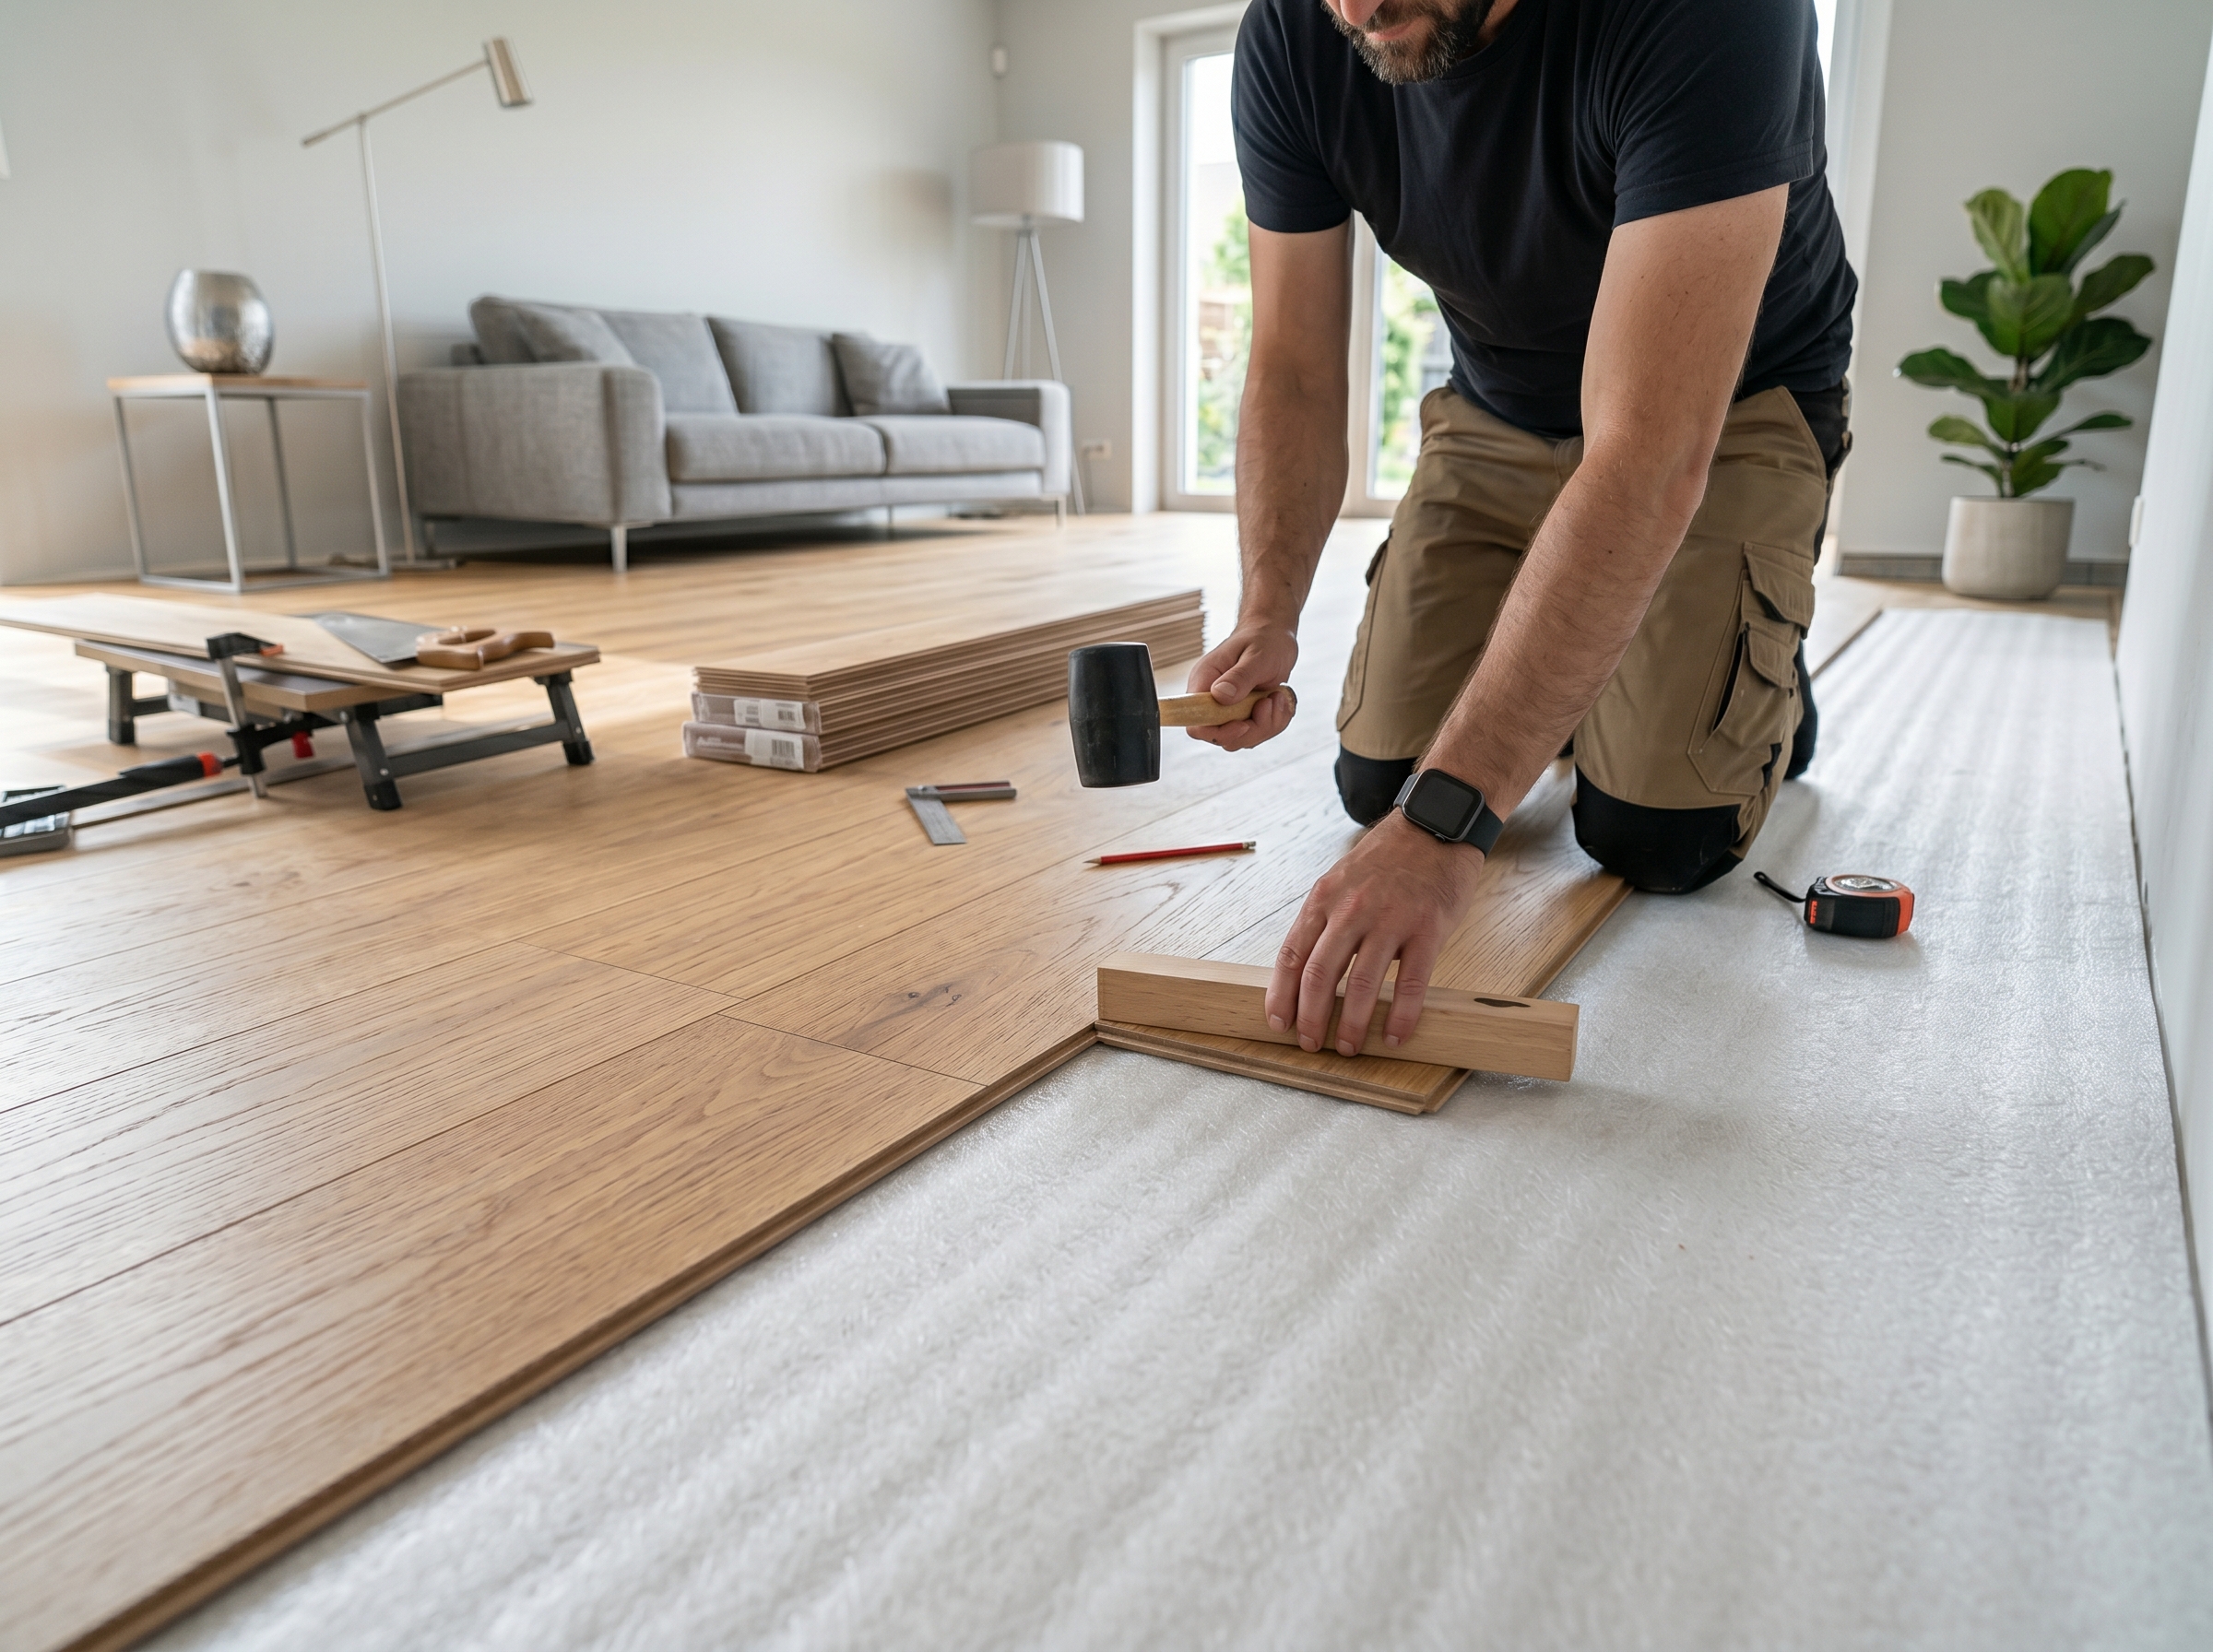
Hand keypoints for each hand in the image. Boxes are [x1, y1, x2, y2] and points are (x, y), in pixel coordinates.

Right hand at [1185, 618, 1298, 750]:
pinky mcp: (1243, 714)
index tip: (1244, 723)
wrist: (1275, 636)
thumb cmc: (1263, 639)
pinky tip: (1279, 699)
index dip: (1218, 732)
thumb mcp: (1256, 656)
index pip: (1194, 722)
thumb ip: (1239, 677)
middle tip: (1269, 702)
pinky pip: (1257, 732)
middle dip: (1253, 729)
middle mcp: (1212, 699)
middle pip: (1222, 737)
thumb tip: (1220, 696)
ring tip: (1277, 696)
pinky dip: (1275, 721)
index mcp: (1204, 682)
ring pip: (1243, 738)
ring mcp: (1228, 709)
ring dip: (1268, 724)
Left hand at [1267, 812, 1484, 1055]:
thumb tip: (1301, 971)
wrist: (1434, 827)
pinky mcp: (1427, 928)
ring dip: (1352, 1023)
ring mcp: (1390, 919)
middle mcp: (1351, 910)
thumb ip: (1323, 921)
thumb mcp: (1340, 881)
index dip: (1281, 995)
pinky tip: (1395, 1036)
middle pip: (1320, 974)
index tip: (1278, 1023)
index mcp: (1324, 899)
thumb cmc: (1387, 860)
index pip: (1291, 955)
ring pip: (1363, 983)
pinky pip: (1412, 982)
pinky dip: (1402, 1015)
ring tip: (1348, 1047)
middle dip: (1311, 1017)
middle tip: (1310, 1044)